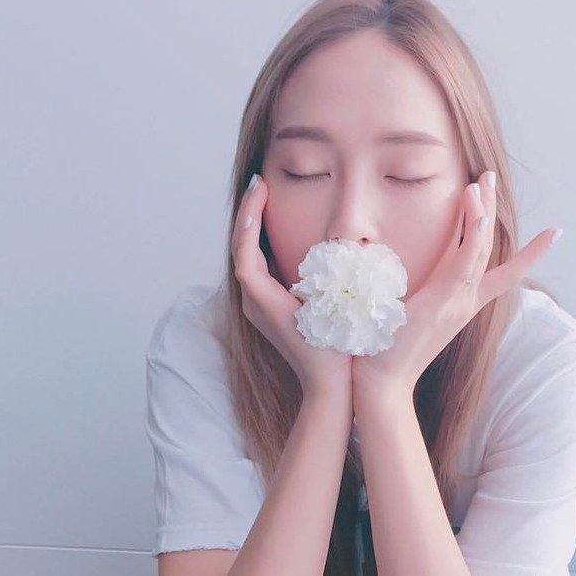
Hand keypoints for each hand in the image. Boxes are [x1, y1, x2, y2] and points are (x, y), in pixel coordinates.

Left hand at [232, 174, 352, 396]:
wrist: (329, 391)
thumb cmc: (334, 349)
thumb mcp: (329, 305)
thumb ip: (324, 273)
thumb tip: (334, 239)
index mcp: (260, 298)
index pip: (244, 247)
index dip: (249, 214)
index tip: (259, 187)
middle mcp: (252, 303)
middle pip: (241, 249)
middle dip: (248, 215)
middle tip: (259, 185)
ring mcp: (258, 310)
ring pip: (247, 260)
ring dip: (253, 230)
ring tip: (265, 202)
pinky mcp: (268, 314)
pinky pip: (257, 272)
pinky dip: (262, 248)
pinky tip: (276, 236)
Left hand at [351, 170, 559, 396]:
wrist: (384, 383)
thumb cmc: (388, 349)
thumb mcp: (407, 313)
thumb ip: (412, 292)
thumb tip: (394, 272)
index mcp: (460, 302)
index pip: (500, 271)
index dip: (527, 253)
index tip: (554, 233)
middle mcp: (465, 299)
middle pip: (487, 246)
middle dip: (490, 209)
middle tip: (489, 176)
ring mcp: (458, 299)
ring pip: (479, 248)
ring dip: (482, 211)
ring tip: (482, 180)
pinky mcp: (444, 299)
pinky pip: (465, 262)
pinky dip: (474, 236)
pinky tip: (477, 212)